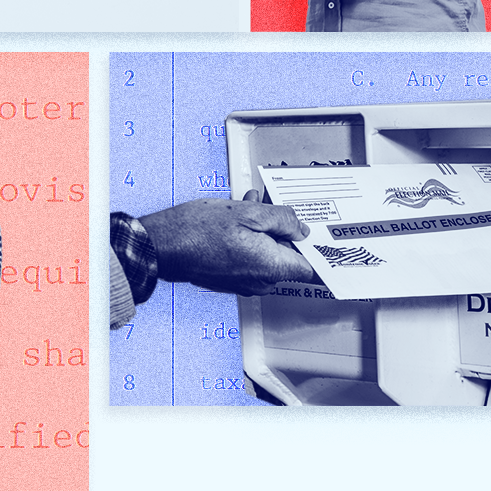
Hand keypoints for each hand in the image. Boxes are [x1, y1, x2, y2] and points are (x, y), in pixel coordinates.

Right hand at [138, 198, 316, 295]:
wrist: (162, 245)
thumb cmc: (197, 231)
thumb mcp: (249, 212)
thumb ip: (283, 219)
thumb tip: (300, 227)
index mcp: (272, 266)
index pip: (313, 269)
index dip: (321, 252)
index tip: (327, 242)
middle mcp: (261, 281)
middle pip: (289, 257)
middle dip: (284, 232)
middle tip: (272, 209)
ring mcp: (244, 282)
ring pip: (268, 255)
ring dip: (263, 232)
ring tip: (247, 209)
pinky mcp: (229, 279)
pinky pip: (250, 259)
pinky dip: (248, 240)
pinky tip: (236, 221)